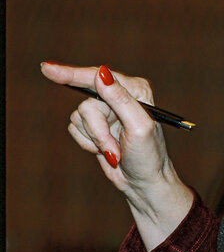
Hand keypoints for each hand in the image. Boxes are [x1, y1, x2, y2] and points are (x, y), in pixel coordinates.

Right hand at [41, 61, 193, 250]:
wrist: (144, 182)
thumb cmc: (148, 156)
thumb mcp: (139, 127)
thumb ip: (120, 99)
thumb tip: (102, 73)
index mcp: (135, 90)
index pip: (98, 76)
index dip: (71, 73)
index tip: (47, 68)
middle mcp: (119, 96)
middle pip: (87, 103)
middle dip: (97, 130)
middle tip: (111, 147)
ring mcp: (106, 112)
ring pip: (78, 117)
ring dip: (94, 139)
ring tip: (115, 151)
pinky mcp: (95, 126)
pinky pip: (74, 128)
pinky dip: (87, 143)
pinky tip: (107, 152)